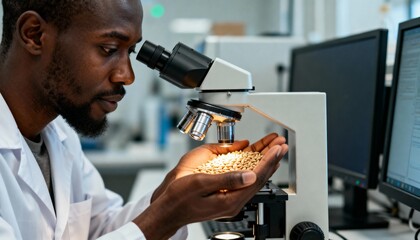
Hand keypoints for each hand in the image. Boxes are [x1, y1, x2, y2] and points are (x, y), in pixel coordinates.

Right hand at [134, 133, 287, 239]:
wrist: (169, 209)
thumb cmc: (180, 197)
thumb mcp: (201, 184)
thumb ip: (227, 180)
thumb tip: (250, 176)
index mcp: (230, 199)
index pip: (257, 177)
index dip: (269, 160)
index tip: (277, 147)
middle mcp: (234, 200)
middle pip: (260, 177)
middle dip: (272, 158)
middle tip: (281, 144)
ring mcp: (231, 198)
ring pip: (254, 177)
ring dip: (265, 161)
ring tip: (274, 147)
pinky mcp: (226, 194)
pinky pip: (245, 179)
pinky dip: (254, 166)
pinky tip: (257, 158)